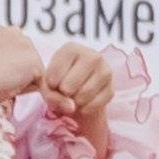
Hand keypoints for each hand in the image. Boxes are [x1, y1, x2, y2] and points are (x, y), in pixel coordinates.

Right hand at [0, 22, 45, 110]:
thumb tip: (8, 66)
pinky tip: (10, 85)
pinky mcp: (35, 61)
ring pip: (33, 71)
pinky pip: (37, 83)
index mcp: (0, 30)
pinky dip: (25, 89)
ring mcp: (27, 45)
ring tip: (2, 80)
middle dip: (17, 71)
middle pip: (26, 60)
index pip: (14, 52)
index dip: (5, 65)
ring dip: (21, 80)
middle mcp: (15, 32)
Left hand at [41, 41, 114, 156]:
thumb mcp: (47, 82)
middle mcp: (92, 56)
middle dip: (63, 93)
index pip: (54, 73)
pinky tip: (82, 103)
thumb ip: (49, 92)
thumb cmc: (58, 80)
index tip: (53, 82)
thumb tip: (71, 106)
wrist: (76, 88)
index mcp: (72, 49)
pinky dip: (85, 109)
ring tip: (73, 96)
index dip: (50, 84)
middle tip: (64, 91)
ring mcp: (105, 71)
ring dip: (74, 102)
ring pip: (83, 95)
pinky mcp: (111, 88)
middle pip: (69, 85)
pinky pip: (95, 105)